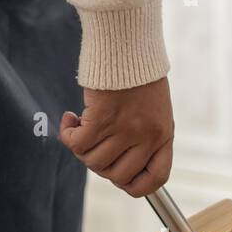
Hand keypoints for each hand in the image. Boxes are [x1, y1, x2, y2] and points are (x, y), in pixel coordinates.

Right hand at [59, 78, 173, 197]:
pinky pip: (77, 144)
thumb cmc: (138, 76)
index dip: (136, 186)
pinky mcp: (102, 118)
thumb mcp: (155, 111)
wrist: (128, 45)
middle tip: (94, 144)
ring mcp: (125, 129)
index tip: (121, 179)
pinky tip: (70, 120)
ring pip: (93, 161)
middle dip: (100, 165)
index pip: (156, 179)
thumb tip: (120, 166)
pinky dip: (68, 136)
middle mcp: (146, 136)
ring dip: (81, 148)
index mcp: (163, 136)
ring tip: (80, 127)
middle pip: (117, 175)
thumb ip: (144, 138)